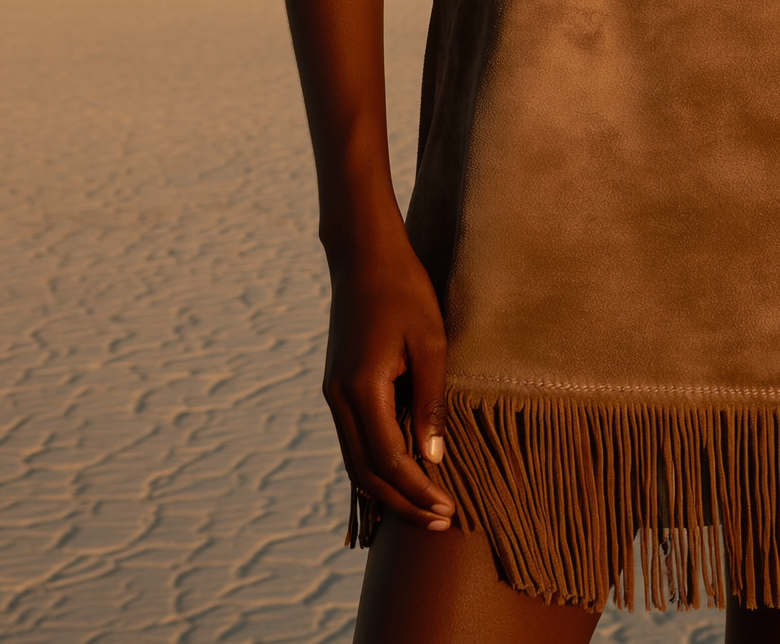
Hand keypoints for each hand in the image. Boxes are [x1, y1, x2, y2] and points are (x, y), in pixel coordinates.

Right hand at [322, 242, 455, 531]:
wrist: (363, 256)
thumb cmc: (404, 291)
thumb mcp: (430, 342)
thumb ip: (431, 401)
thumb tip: (433, 460)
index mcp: (361, 387)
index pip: (388, 460)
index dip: (417, 491)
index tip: (447, 510)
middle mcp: (338, 398)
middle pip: (365, 472)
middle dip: (402, 503)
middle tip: (440, 522)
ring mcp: (333, 393)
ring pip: (354, 462)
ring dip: (387, 490)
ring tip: (424, 509)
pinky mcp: (337, 387)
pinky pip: (353, 441)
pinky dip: (373, 468)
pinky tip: (399, 478)